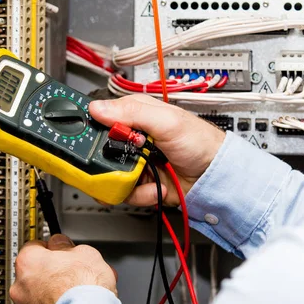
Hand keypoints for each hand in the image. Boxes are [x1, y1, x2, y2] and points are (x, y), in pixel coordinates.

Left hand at [10, 234, 117, 303]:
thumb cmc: (83, 287)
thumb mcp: (83, 252)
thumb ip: (66, 246)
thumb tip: (62, 244)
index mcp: (28, 261)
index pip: (34, 246)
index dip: (51, 247)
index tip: (61, 249)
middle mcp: (21, 285)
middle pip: (35, 271)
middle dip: (51, 270)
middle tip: (71, 270)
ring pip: (38, 292)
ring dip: (52, 289)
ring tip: (76, 290)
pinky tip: (72, 303)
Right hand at [89, 94, 224, 206]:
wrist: (217, 176)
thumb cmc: (201, 142)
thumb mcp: (167, 121)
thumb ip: (133, 113)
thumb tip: (98, 108)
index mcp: (136, 116)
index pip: (102, 120)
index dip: (92, 130)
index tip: (87, 142)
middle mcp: (132, 139)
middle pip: (101, 152)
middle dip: (107, 164)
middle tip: (118, 167)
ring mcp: (136, 162)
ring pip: (110, 176)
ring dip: (126, 183)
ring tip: (145, 180)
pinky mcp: (141, 183)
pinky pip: (125, 193)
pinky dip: (139, 195)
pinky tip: (155, 188)